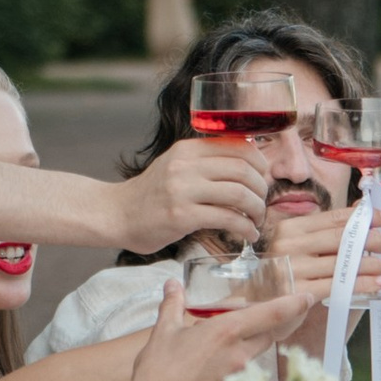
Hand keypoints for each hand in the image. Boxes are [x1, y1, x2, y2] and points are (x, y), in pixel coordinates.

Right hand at [114, 138, 267, 254]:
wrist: (117, 214)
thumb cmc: (152, 194)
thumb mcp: (176, 166)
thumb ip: (205, 161)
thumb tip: (249, 166)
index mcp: (188, 149)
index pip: (238, 146)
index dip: (260, 163)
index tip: (263, 178)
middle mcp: (186, 165)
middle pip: (243, 170)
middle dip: (261, 189)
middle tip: (262, 203)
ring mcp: (183, 190)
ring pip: (239, 194)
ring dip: (257, 210)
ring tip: (257, 220)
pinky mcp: (182, 216)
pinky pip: (227, 219)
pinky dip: (245, 228)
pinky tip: (248, 235)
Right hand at [128, 275, 288, 380]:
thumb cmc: (158, 371)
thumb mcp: (163, 332)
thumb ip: (172, 305)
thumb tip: (171, 285)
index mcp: (226, 332)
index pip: (271, 314)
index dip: (293, 304)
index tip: (308, 298)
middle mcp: (239, 354)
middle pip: (266, 335)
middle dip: (263, 326)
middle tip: (251, 320)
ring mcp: (239, 378)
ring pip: (254, 356)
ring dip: (246, 348)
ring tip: (221, 348)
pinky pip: (243, 377)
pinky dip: (233, 369)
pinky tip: (212, 372)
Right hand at [259, 205, 380, 319]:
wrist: (253, 306)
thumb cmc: (281, 274)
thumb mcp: (296, 248)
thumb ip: (322, 233)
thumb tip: (360, 214)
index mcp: (291, 228)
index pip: (334, 217)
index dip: (363, 217)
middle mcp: (290, 244)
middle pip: (340, 238)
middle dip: (369, 239)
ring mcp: (293, 268)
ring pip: (342, 263)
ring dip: (370, 264)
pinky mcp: (299, 292)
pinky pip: (339, 285)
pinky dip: (362, 283)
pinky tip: (377, 284)